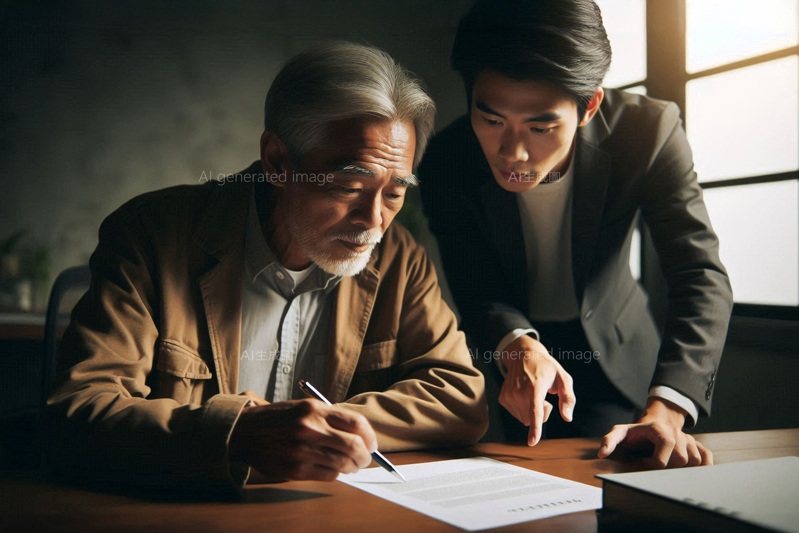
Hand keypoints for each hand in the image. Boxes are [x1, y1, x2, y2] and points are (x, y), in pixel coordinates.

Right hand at [229, 399, 376, 481]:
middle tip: (365, 459)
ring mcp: (302, 451)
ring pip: (343, 464)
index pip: (356, 424)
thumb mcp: (304, 407)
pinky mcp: (295, 469)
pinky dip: (336, 473)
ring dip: (352, 467)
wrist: (245, 432)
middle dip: (365, 456)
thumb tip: (360, 436)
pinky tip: (332, 467)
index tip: (372, 443)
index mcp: (315, 409)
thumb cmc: (278, 419)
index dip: (370, 436)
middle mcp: (310, 429)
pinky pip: (328, 475)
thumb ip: (331, 418)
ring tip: (350, 465)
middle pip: (354, 446)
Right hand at [498, 335, 575, 445]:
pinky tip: (523, 394)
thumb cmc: (546, 367)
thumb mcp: (563, 378)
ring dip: (531, 411)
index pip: (535, 410)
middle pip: (532, 419)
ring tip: (532, 393)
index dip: (535, 428)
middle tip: (543, 396)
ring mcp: (509, 395)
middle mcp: (519, 392)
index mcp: (535, 387)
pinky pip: (517, 414)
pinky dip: (522, 408)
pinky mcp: (503, 398)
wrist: (522, 355)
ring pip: (524, 419)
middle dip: (541, 413)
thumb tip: (567, 418)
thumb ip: (568, 398)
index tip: (532, 442)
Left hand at [597, 397, 712, 467]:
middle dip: (669, 467)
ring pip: (695, 460)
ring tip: (668, 466)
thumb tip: (602, 454)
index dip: (654, 464)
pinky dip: (702, 466)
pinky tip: (688, 470)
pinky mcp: (696, 444)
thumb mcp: (620, 433)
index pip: (665, 453)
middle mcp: (676, 433)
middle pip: (682, 459)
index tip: (645, 464)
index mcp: (658, 429)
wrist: (652, 425)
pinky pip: (707, 457)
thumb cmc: (635, 433)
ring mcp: (687, 438)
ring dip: (683, 468)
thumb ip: (609, 440)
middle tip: (657, 466)